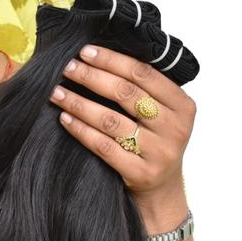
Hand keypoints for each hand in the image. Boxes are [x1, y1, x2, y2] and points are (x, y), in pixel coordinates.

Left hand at [48, 44, 195, 200]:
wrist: (162, 189)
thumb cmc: (155, 142)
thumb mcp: (162, 114)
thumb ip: (143, 90)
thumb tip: (99, 57)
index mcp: (183, 106)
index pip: (144, 74)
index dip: (112, 60)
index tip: (86, 51)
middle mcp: (174, 128)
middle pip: (126, 94)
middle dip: (92, 77)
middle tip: (68, 67)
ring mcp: (159, 152)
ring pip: (111, 120)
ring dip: (79, 103)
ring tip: (58, 92)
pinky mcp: (140, 172)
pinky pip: (103, 146)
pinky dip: (80, 130)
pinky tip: (65, 118)